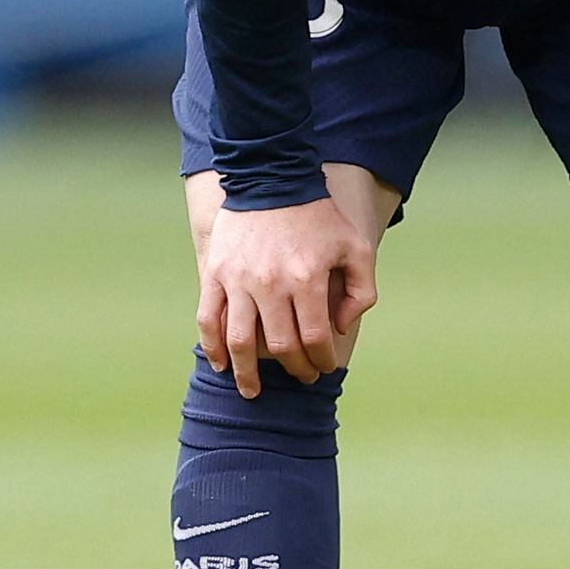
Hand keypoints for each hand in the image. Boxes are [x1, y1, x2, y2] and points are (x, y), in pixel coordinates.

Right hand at [199, 198, 377, 397]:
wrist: (272, 177)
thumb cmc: (319, 216)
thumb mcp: (356, 247)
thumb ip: (361, 292)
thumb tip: (340, 328)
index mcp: (307, 278)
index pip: (315, 338)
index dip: (321, 360)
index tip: (324, 367)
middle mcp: (271, 284)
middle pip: (280, 345)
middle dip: (294, 368)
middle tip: (301, 375)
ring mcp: (238, 279)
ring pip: (239, 341)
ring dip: (246, 373)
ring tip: (252, 391)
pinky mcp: (215, 272)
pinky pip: (208, 318)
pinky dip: (213, 346)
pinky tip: (221, 364)